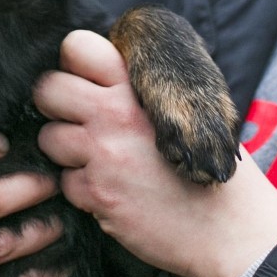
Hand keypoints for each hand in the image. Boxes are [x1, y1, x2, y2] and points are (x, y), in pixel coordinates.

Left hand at [34, 29, 276, 276]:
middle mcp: (115, 115)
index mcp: (137, 88)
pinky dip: (82, 188)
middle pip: (48, 89)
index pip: (78, 46)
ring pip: (49, 137)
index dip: (72, 63)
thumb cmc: (211, 168)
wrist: (229, 230)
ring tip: (97, 159)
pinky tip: (111, 190)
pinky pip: (65, 181)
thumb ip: (141, 91)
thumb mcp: (187, 110)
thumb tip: (101, 76)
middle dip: (55, 105)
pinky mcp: (97, 194)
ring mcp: (102, 154)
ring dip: (66, 150)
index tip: (82, 79)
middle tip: (76, 120)